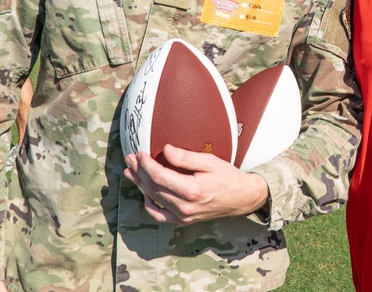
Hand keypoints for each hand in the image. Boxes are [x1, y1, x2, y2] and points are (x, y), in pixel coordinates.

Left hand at [123, 146, 268, 225]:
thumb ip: (186, 157)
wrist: (242, 198)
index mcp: (192, 190)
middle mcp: (185, 206)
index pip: (159, 177)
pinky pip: (160, 215)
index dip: (146, 164)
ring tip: (131, 172)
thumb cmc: (228, 177)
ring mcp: (183, 216)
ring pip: (153, 200)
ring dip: (140, 185)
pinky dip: (149, 204)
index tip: (140, 153)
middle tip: (130, 159)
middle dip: (139, 171)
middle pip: (153, 188)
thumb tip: (165, 150)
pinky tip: (145, 193)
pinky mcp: (183, 221)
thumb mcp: (209, 161)